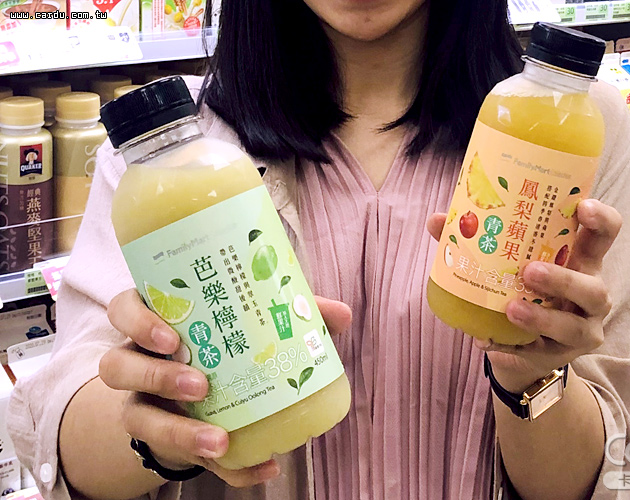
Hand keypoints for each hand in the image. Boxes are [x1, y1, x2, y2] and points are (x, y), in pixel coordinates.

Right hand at [100, 289, 351, 487]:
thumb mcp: (252, 327)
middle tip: (199, 384)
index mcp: (157, 323)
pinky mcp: (168, 442)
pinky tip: (263, 468)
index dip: (137, 319)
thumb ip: (293, 315)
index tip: (170, 334)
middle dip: (155, 374)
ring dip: (176, 430)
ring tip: (218, 439)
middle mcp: (139, 362)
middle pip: (117, 364)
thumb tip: (340, 314)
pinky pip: (188, 460)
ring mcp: (144, 404)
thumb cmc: (226, 348)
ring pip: (136, 417)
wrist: (203, 398)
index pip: (124, 310)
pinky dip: (230, 469)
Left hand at [427, 199, 621, 392]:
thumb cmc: (522, 289)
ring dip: (542, 318)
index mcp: (580, 260)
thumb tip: (436, 220)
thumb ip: (476, 239)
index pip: (605, 234)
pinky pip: (537, 353)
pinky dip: (509, 347)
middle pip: (593, 287)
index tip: (582, 208)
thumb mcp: (508, 262)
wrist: (523, 346)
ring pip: (573, 327)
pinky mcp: (560, 355)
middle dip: (564, 279)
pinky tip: (485, 340)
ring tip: (511, 309)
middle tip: (529, 271)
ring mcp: (581, 328)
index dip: (601, 219)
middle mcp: (590, 294)